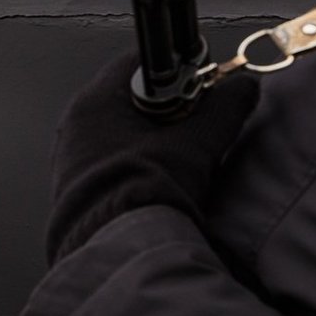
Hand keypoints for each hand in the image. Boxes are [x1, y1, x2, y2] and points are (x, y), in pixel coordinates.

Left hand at [45, 52, 260, 262]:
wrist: (115, 252)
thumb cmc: (147, 191)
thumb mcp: (198, 143)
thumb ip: (224, 108)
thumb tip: (244, 86)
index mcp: (95, 102)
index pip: (137, 63)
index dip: (176, 68)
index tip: (202, 82)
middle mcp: (75, 125)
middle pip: (130, 99)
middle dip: (168, 109)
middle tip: (198, 124)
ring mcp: (71, 158)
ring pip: (122, 133)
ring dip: (154, 140)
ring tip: (182, 158)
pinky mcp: (75, 188)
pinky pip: (111, 161)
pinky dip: (137, 164)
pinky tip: (158, 181)